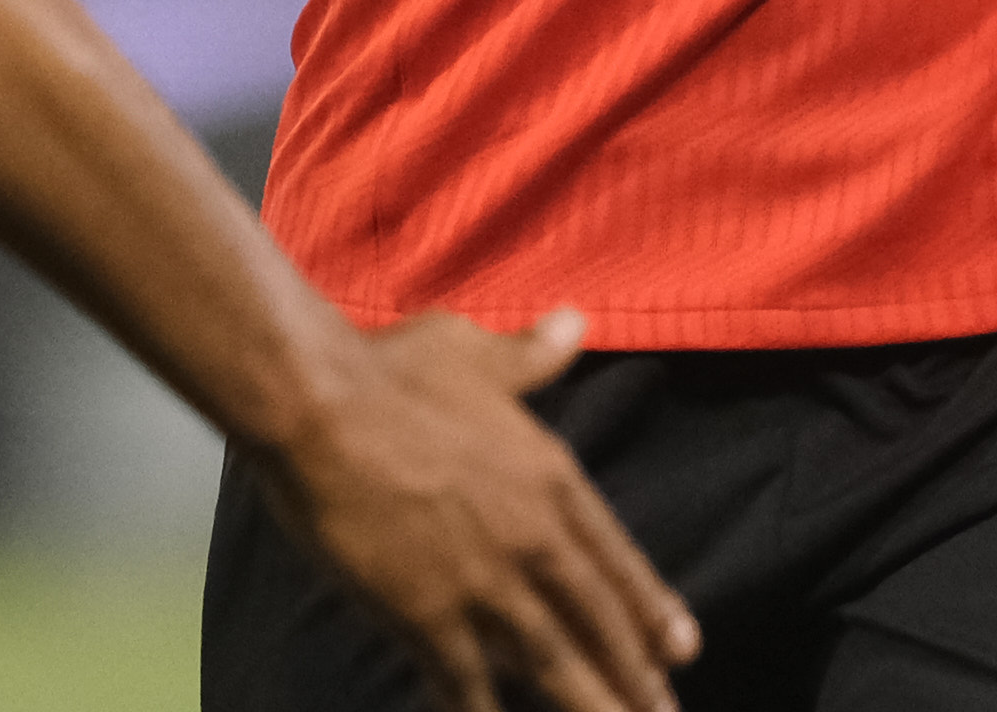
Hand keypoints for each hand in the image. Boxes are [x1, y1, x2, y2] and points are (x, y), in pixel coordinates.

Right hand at [258, 308, 696, 711]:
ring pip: (553, 666)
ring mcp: (484, 585)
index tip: (681, 650)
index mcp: (550, 478)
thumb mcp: (473, 351)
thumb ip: (531, 355)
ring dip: (590, 705)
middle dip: (634, 676)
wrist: (316, 404)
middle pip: (598, 623)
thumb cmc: (389, 369)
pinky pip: (467, 687)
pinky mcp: (428, 618)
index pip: (616, 558)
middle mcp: (532, 539)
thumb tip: (576, 323)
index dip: (651, 611)